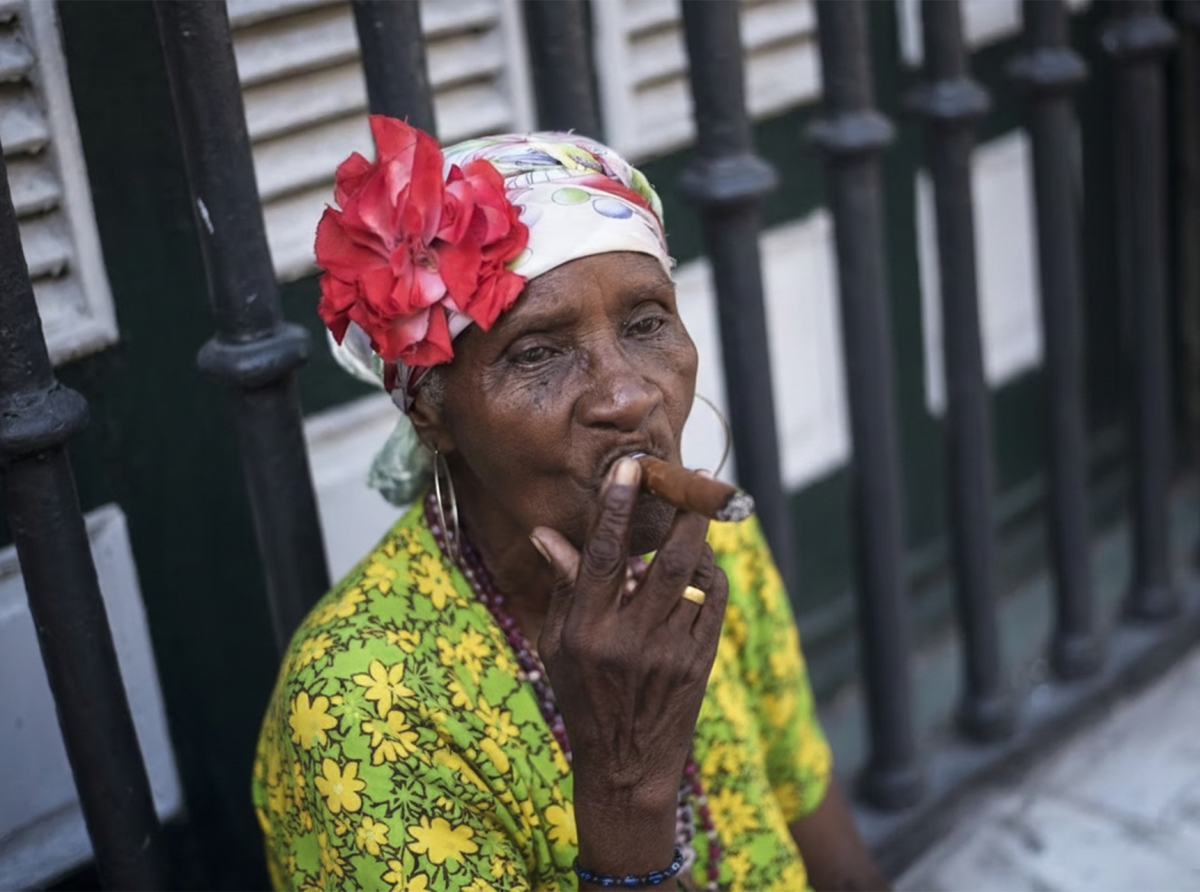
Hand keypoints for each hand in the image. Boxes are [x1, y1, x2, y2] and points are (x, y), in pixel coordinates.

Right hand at [530, 456, 728, 878]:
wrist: (627, 767)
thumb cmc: (583, 698)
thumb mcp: (558, 646)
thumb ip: (563, 587)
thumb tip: (545, 533)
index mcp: (586, 630)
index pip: (604, 555)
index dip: (616, 506)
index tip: (629, 466)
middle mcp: (629, 639)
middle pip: (664, 559)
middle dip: (681, 510)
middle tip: (693, 475)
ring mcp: (670, 652)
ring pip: (694, 576)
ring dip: (699, 534)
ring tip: (702, 504)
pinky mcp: (700, 661)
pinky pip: (713, 601)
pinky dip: (709, 573)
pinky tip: (701, 560)